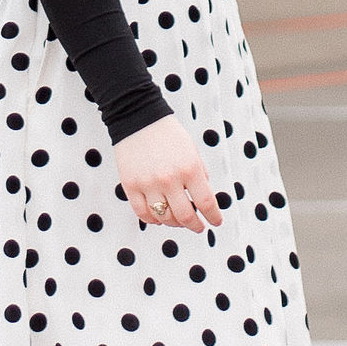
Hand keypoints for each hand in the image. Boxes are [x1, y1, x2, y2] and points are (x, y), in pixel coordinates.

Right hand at [113, 114, 221, 234]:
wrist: (138, 118)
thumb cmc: (168, 134)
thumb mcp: (193, 151)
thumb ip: (200, 175)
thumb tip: (204, 200)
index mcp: (189, 168)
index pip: (206, 203)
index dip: (213, 217)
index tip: (215, 222)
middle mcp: (169, 179)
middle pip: (185, 216)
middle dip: (195, 226)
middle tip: (198, 227)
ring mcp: (148, 184)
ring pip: (164, 218)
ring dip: (174, 223)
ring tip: (178, 220)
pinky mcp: (131, 186)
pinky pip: (142, 213)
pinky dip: (152, 220)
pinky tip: (158, 217)